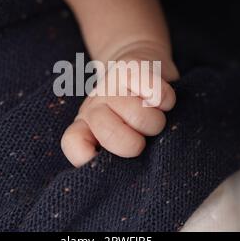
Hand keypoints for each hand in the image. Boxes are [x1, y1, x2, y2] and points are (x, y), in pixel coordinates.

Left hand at [61, 51, 178, 166]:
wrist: (141, 65)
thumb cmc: (133, 115)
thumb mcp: (120, 138)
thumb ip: (115, 158)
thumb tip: (124, 175)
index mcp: (85, 126)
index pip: (74, 144)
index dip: (89, 157)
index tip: (110, 161)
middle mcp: (94, 105)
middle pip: (111, 134)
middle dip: (135, 143)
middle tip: (142, 137)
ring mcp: (111, 84)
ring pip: (140, 116)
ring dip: (155, 122)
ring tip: (154, 117)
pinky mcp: (132, 68)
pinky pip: (156, 94)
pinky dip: (165, 101)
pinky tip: (162, 101)